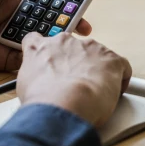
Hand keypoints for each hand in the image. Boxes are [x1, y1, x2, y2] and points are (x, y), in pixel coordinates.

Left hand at [0, 0, 90, 82]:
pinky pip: (24, 57)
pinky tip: (53, 57)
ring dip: (54, 38)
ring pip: (37, 36)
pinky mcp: (0, 58)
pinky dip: (38, 57)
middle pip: (42, 16)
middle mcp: (6, 15)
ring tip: (73, 41)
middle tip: (84, 23)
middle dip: (64, 18)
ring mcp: (4, 37)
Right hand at [16, 33, 131, 126]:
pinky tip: (112, 95)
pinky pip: (120, 67)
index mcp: (41, 47)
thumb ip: (32, 75)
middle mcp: (66, 41)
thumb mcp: (23, 85)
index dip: (48, 54)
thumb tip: (37, 83)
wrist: (64, 104)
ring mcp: (90, 48)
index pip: (40, 41)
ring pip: (97, 57)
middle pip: (73, 49)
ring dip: (96, 72)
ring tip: (93, 94)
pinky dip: (119, 80)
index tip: (52, 65)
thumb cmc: (43, 100)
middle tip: (74, 87)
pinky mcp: (112, 59)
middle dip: (75, 65)